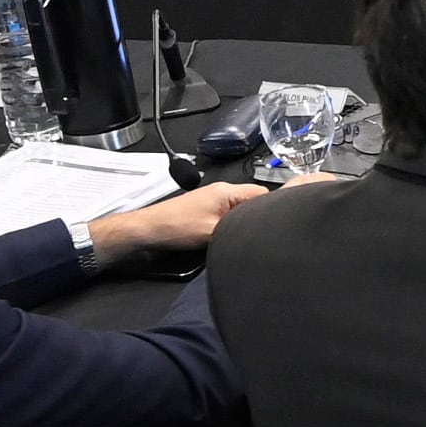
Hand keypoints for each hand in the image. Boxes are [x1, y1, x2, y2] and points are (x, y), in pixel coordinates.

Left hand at [88, 181, 265, 262]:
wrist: (149, 230)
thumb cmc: (176, 227)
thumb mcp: (214, 232)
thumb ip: (240, 228)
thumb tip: (258, 230)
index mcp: (227, 191)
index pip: (263, 193)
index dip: (272, 208)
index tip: (276, 222)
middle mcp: (222, 191)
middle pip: (253, 199)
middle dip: (258, 215)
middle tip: (260, 232)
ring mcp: (213, 199)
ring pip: (240, 208)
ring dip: (243, 221)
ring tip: (244, 235)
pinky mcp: (206, 208)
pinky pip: (228, 213)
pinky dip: (231, 223)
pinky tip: (229, 235)